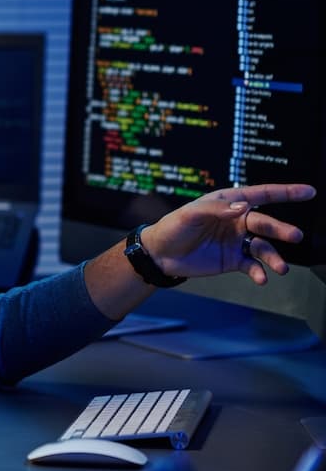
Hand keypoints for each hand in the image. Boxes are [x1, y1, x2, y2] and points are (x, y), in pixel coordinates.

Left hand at [141, 183, 311, 284]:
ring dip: (273, 257)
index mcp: (229, 203)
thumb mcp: (191, 214)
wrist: (161, 254)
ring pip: (263, 247)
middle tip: (296, 236)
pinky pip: (252, 265)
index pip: (262, 195)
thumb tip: (243, 207)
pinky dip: (259, 272)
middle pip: (266, 223)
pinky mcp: (233, 261)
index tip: (309, 191)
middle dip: (282, 229)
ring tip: (281, 268)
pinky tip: (261, 278)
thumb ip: (216, 210)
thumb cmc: (174, 226)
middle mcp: (237, 220)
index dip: (286, 192)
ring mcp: (237, 241)